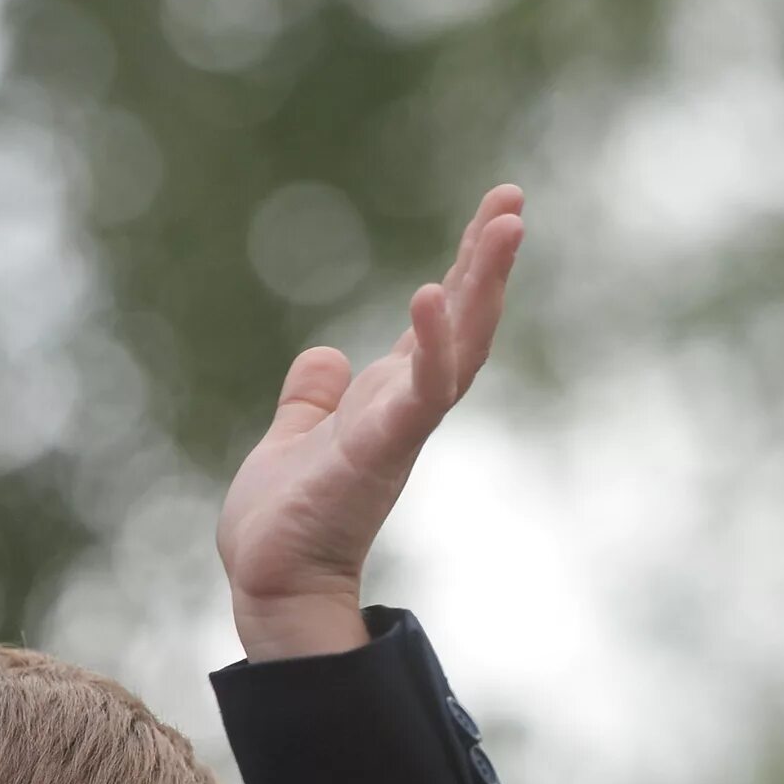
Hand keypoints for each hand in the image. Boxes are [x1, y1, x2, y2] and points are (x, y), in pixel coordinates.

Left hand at [217, 185, 524, 660]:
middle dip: (488, 262)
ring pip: (458, 348)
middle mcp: (405, 409)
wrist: (270, 583)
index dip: (466, 268)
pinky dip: (430, 346)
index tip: (495, 211)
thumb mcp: (295, 437)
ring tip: (502, 227)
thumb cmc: (284, 522)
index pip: (440, 322)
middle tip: (512, 200)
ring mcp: (398, 429)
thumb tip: (325, 355)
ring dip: (481, 288)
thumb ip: (313, 396)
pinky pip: (417, 393)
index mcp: (387, 400)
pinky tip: (431, 295)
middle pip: (464, 323)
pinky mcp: (378, 450)